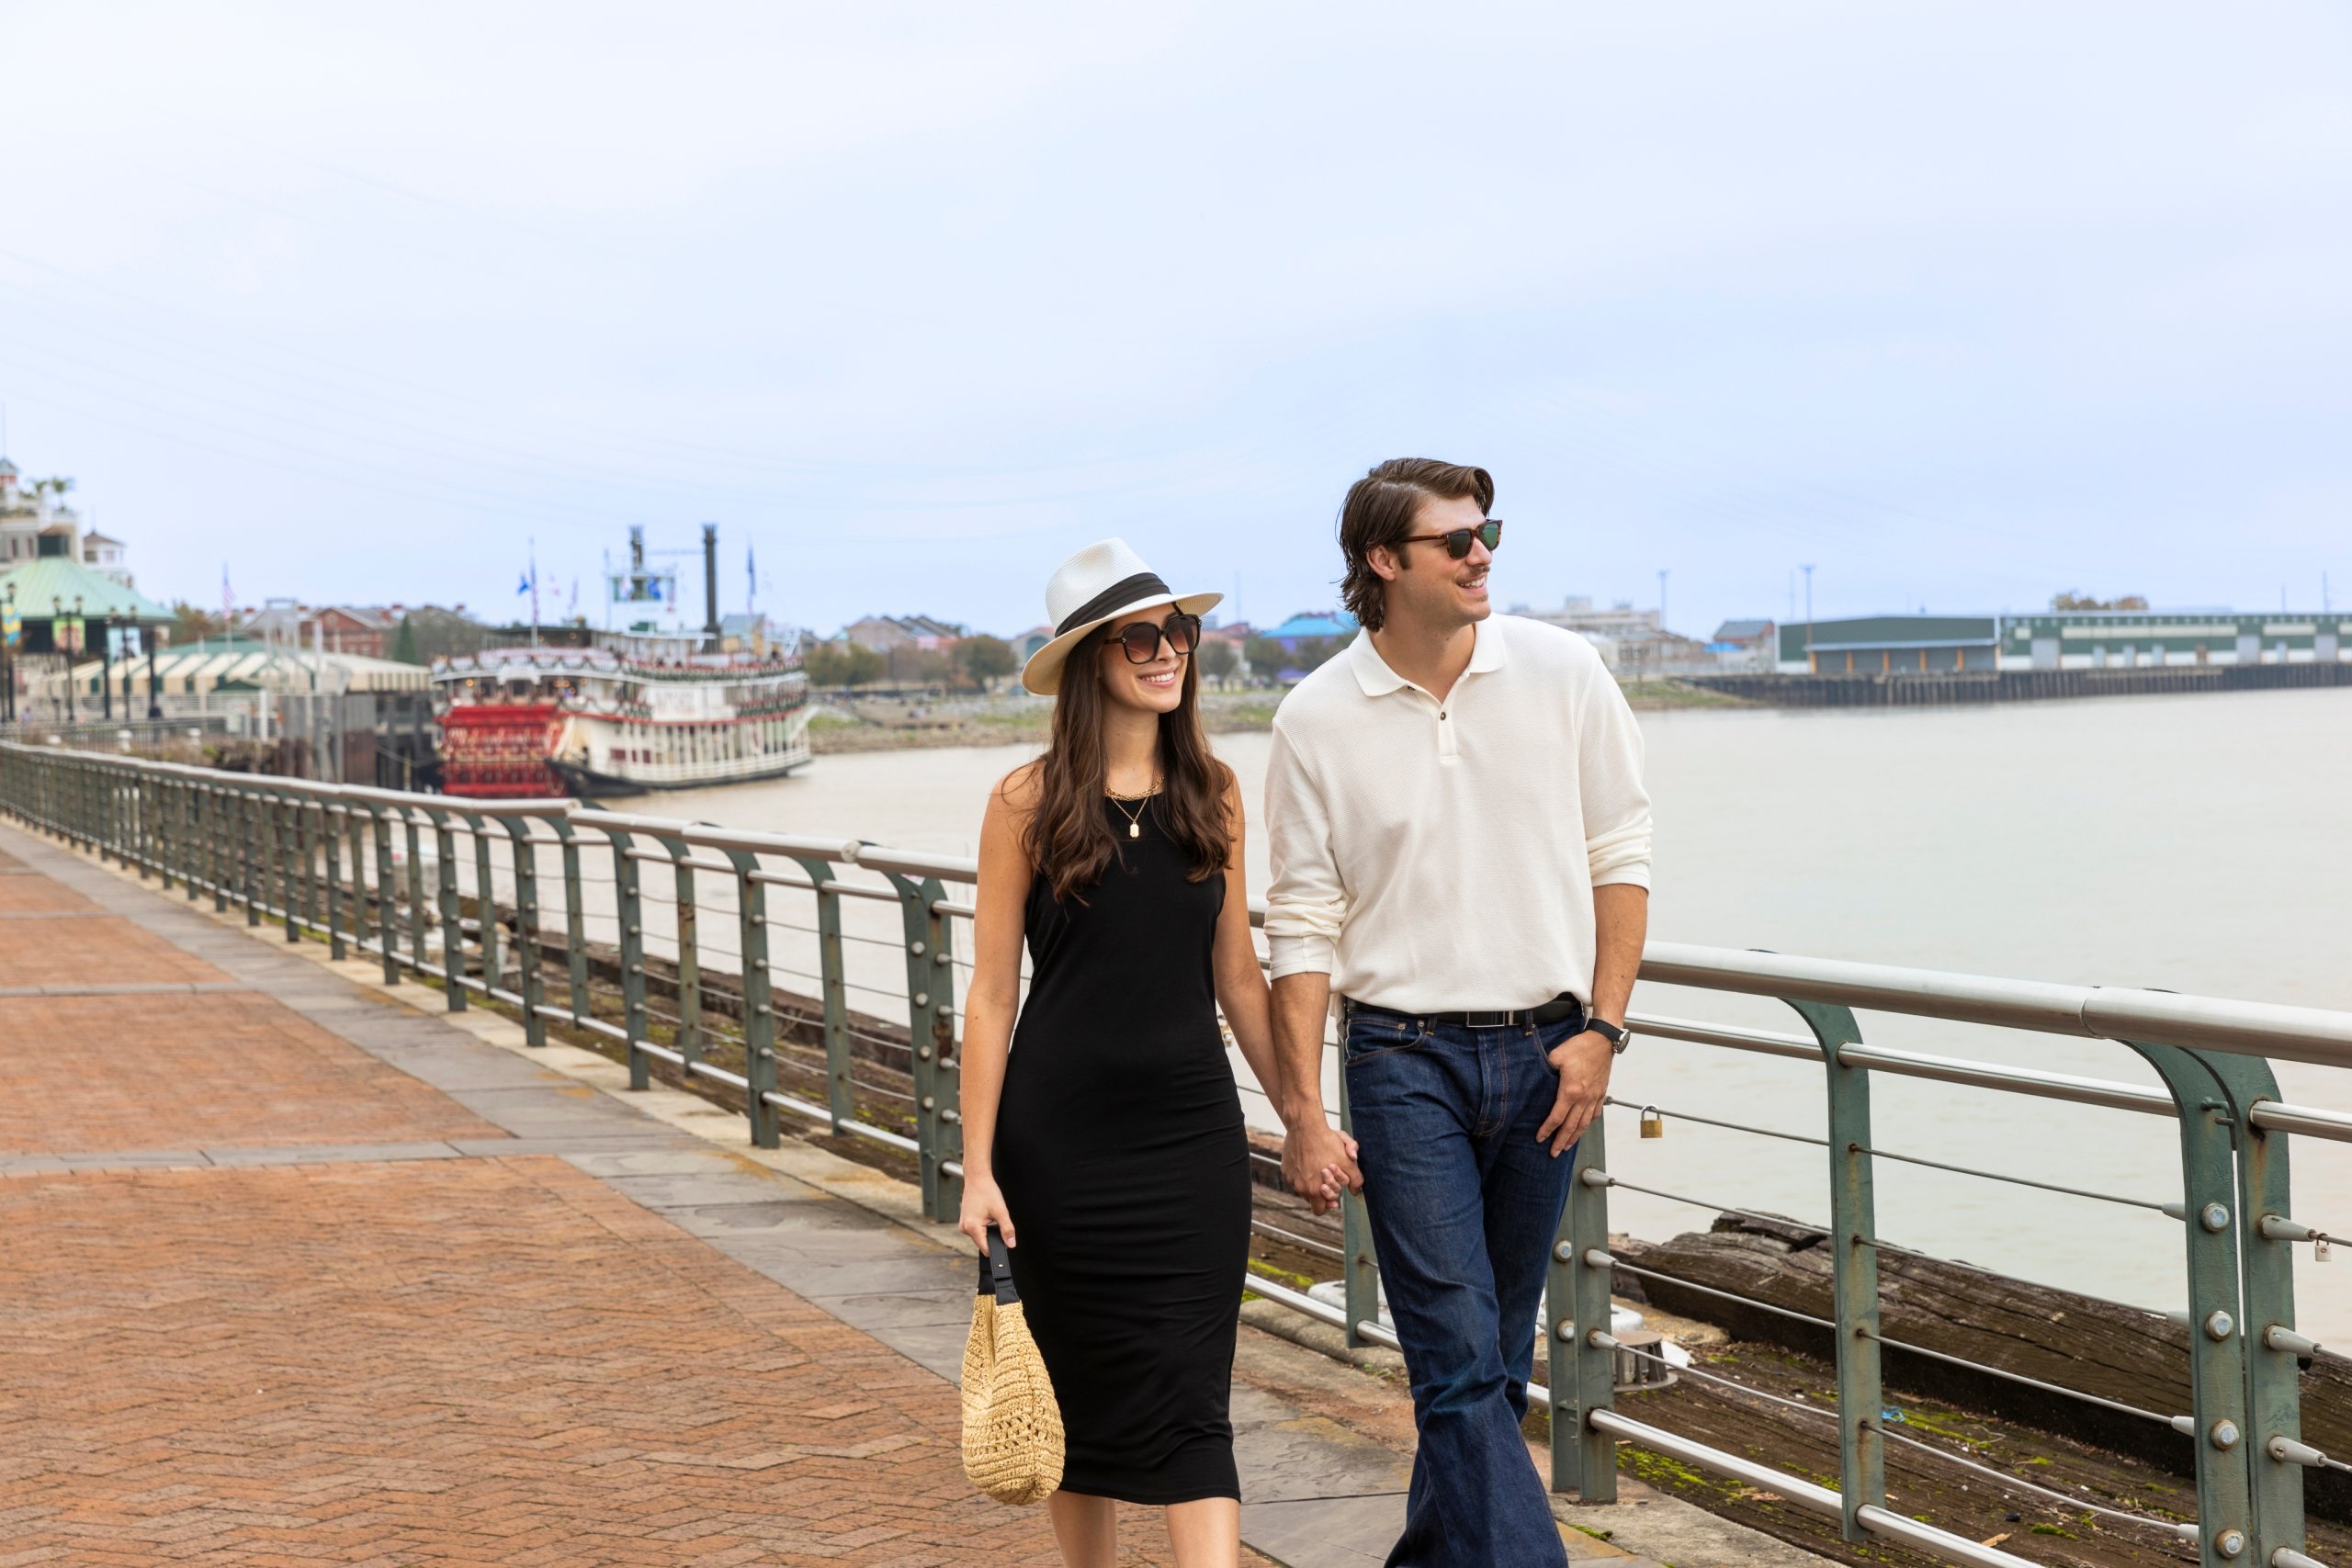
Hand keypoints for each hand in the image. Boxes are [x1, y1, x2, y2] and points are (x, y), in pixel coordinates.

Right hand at [957, 1170, 1015, 1250]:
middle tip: (995, 1220)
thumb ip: (1007, 1230)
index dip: (996, 1247)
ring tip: (989, 1215)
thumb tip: (1011, 1244)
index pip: (985, 1248)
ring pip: (980, 1236)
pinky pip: (976, 1230)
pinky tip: (985, 1214)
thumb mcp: (1001, 1212)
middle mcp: (965, 1228)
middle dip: (992, 1235)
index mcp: (972, 1227)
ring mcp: (963, 1225)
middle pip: (983, 1242)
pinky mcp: (964, 1222)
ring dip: (987, 1230)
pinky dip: (982, 1226)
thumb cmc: (987, 1191)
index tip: (1004, 1242)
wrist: (977, 1179)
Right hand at [1283, 1121, 1362, 1215]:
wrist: (1305, 1126)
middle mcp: (1300, 1187)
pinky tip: (1309, 1160)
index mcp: (1314, 1190)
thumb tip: (1357, 1191)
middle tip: (1327, 1182)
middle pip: (1311, 1200)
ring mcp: (1291, 1178)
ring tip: (1319, 1168)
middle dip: (1320, 1194)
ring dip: (1311, 1183)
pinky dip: (1301, 1173)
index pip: (1319, 1210)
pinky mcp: (1285, 1168)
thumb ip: (1356, 1180)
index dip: (1328, 1205)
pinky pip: (1294, 1177)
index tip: (1333, 1198)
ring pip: (1302, 1188)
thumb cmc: (1327, 1142)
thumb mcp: (1347, 1161)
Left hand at [1537, 1030, 1614, 1155]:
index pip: (1556, 1117)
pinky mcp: (1601, 1093)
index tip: (1540, 1139)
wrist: (1602, 1041)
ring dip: (1575, 1137)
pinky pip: (1595, 1113)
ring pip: (1584, 1123)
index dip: (1547, 1130)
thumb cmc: (1580, 1047)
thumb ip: (1546, 1069)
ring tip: (1567, 1146)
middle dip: (1561, 1141)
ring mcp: (1594, 1097)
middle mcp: (1583, 1098)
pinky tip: (1583, 1128)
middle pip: (1571, 1126)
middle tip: (1554, 1153)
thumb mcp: (1556, 1055)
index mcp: (1570, 1091)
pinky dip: (1588, 1124)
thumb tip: (1538, 1076)